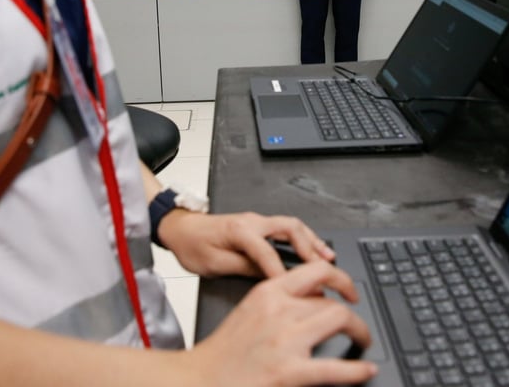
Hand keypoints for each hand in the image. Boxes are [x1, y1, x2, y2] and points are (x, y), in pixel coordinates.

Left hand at [158, 210, 335, 277]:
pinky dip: (304, 238)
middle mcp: (252, 221)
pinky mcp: (259, 225)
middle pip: (289, 228)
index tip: (293, 287)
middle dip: (310, 247)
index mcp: (239, 230)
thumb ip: (242, 269)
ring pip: (292, 226)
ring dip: (312, 241)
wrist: (180, 228)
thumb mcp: (213, 264)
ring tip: (328, 258)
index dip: (280, 271)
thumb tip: (267, 277)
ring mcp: (257, 221)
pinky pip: (287, 228)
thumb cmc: (192, 245)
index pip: (266, 252)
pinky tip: (313, 249)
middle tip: (325, 267)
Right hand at [189, 260, 378, 385]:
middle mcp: (279, 311)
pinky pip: (335, 367)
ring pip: (339, 319)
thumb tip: (313, 299)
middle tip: (358, 326)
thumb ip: (280, 300)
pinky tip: (366, 368)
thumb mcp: (250, 311)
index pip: (315, 272)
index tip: (350, 291)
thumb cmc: (224, 352)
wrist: (200, 379)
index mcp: (268, 293)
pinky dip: (357, 368)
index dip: (341, 279)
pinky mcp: (289, 372)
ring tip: (363, 341)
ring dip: (359, 331)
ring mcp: (285, 341)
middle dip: (352, 315)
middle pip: (331, 301)